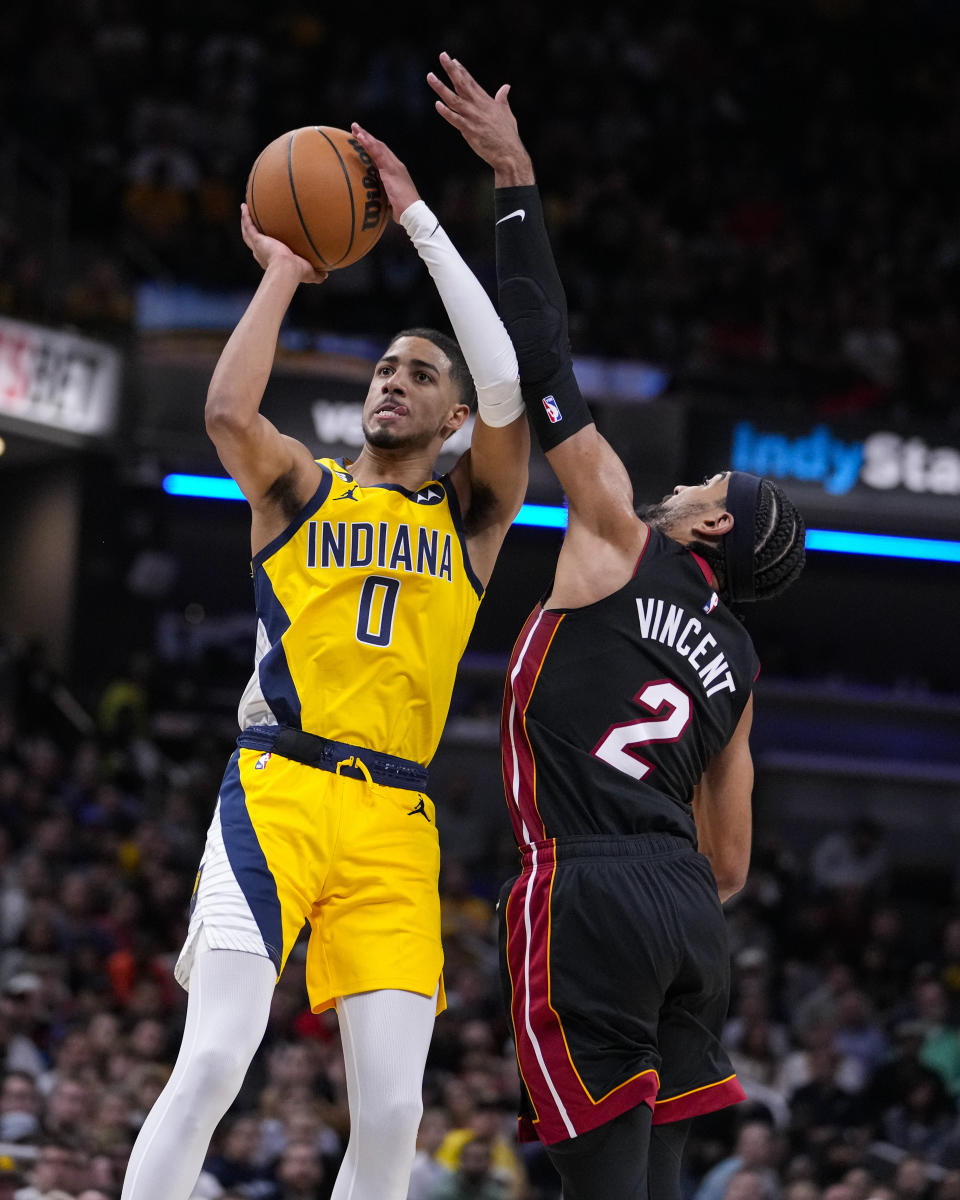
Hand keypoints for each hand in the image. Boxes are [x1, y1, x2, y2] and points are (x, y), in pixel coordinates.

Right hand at [240, 204, 326, 283]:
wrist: (288, 269)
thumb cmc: (298, 273)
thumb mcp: (310, 272)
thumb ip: (317, 274)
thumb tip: (326, 274)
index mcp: (272, 261)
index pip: (267, 252)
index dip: (267, 246)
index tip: (268, 240)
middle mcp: (262, 254)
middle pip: (254, 241)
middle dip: (253, 232)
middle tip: (253, 223)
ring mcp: (258, 246)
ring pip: (248, 232)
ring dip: (246, 221)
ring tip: (245, 210)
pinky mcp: (257, 240)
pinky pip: (248, 225)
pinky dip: (245, 216)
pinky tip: (244, 206)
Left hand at [350, 123, 419, 221]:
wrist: (412, 212)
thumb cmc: (402, 210)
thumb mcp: (390, 201)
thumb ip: (383, 196)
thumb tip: (374, 202)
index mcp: (395, 172)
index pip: (381, 156)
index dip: (371, 147)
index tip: (360, 141)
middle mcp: (395, 166)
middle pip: (379, 148)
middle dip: (367, 137)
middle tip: (355, 128)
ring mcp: (393, 166)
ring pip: (378, 147)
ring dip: (366, 137)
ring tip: (355, 128)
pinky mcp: (390, 169)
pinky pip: (377, 153)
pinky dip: (368, 144)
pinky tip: (360, 138)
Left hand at [427, 52, 532, 182]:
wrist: (509, 153)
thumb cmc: (508, 135)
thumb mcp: (507, 113)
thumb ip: (503, 99)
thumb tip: (506, 86)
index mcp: (486, 101)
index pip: (471, 82)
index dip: (461, 70)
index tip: (452, 59)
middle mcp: (478, 106)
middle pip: (461, 84)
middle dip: (451, 69)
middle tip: (442, 55)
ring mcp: (472, 118)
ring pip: (453, 99)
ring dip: (441, 87)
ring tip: (430, 76)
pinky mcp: (469, 130)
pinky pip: (455, 119)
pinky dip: (446, 112)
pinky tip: (437, 104)